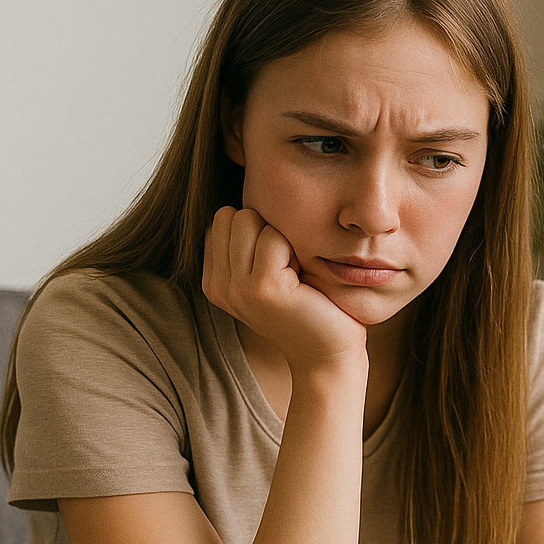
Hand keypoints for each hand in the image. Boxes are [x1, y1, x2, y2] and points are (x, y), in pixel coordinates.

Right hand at [202, 206, 366, 372]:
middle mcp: (217, 285)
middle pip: (234, 214)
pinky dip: (296, 250)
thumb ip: (249, 240)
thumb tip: (248, 189)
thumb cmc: (310, 306)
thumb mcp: (270, 271)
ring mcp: (236, 288)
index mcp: (214, 279)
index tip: (279, 265)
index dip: (259, 230)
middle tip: (290, 269)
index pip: (223, 218)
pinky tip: (303, 281)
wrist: (329, 353)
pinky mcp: (262, 288)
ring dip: (282, 239)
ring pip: (250, 219)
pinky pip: (274, 238)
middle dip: (268, 229)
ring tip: (296, 275)